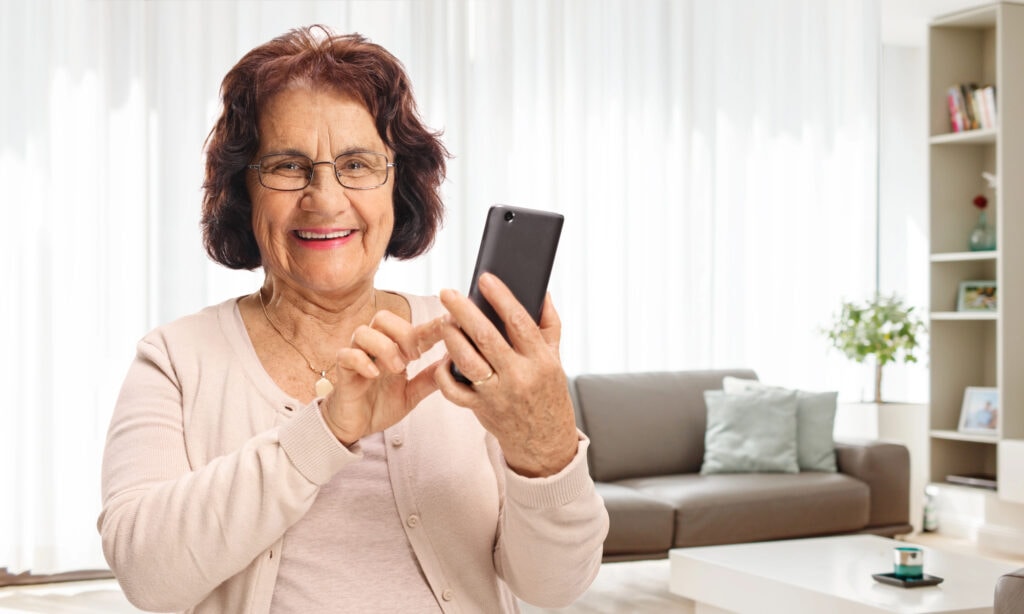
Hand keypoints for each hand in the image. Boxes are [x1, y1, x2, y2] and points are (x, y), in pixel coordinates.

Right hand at [321, 310, 444, 445]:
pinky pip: (347, 355)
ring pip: (364, 332)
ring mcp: (357, 357)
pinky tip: (374, 375)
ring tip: (397, 368)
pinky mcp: (343, 371)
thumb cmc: (379, 406)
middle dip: (403, 333)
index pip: (413, 330)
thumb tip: (454, 363)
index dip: (431, 326)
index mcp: (394, 351)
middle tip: (415, 356)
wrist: (354, 428)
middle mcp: (374, 348)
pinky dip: (362, 361)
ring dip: (385, 347)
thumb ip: (429, 379)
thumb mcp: (412, 394)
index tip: (449, 325)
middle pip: (383, 318)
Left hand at [435, 273, 578, 476]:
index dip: (501, 298)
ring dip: (451, 338)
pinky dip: (445, 374)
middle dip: (464, 312)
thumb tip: (541, 292)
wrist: (544, 441)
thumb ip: (549, 324)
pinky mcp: (480, 409)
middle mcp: (519, 377)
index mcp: (540, 360)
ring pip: (468, 361)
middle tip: (448, 293)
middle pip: (486, 338)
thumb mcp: (556, 359)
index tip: (485, 279)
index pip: (519, 322)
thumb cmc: (548, 394)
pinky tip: (443, 358)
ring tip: (444, 320)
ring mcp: (498, 395)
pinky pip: (454, 390)